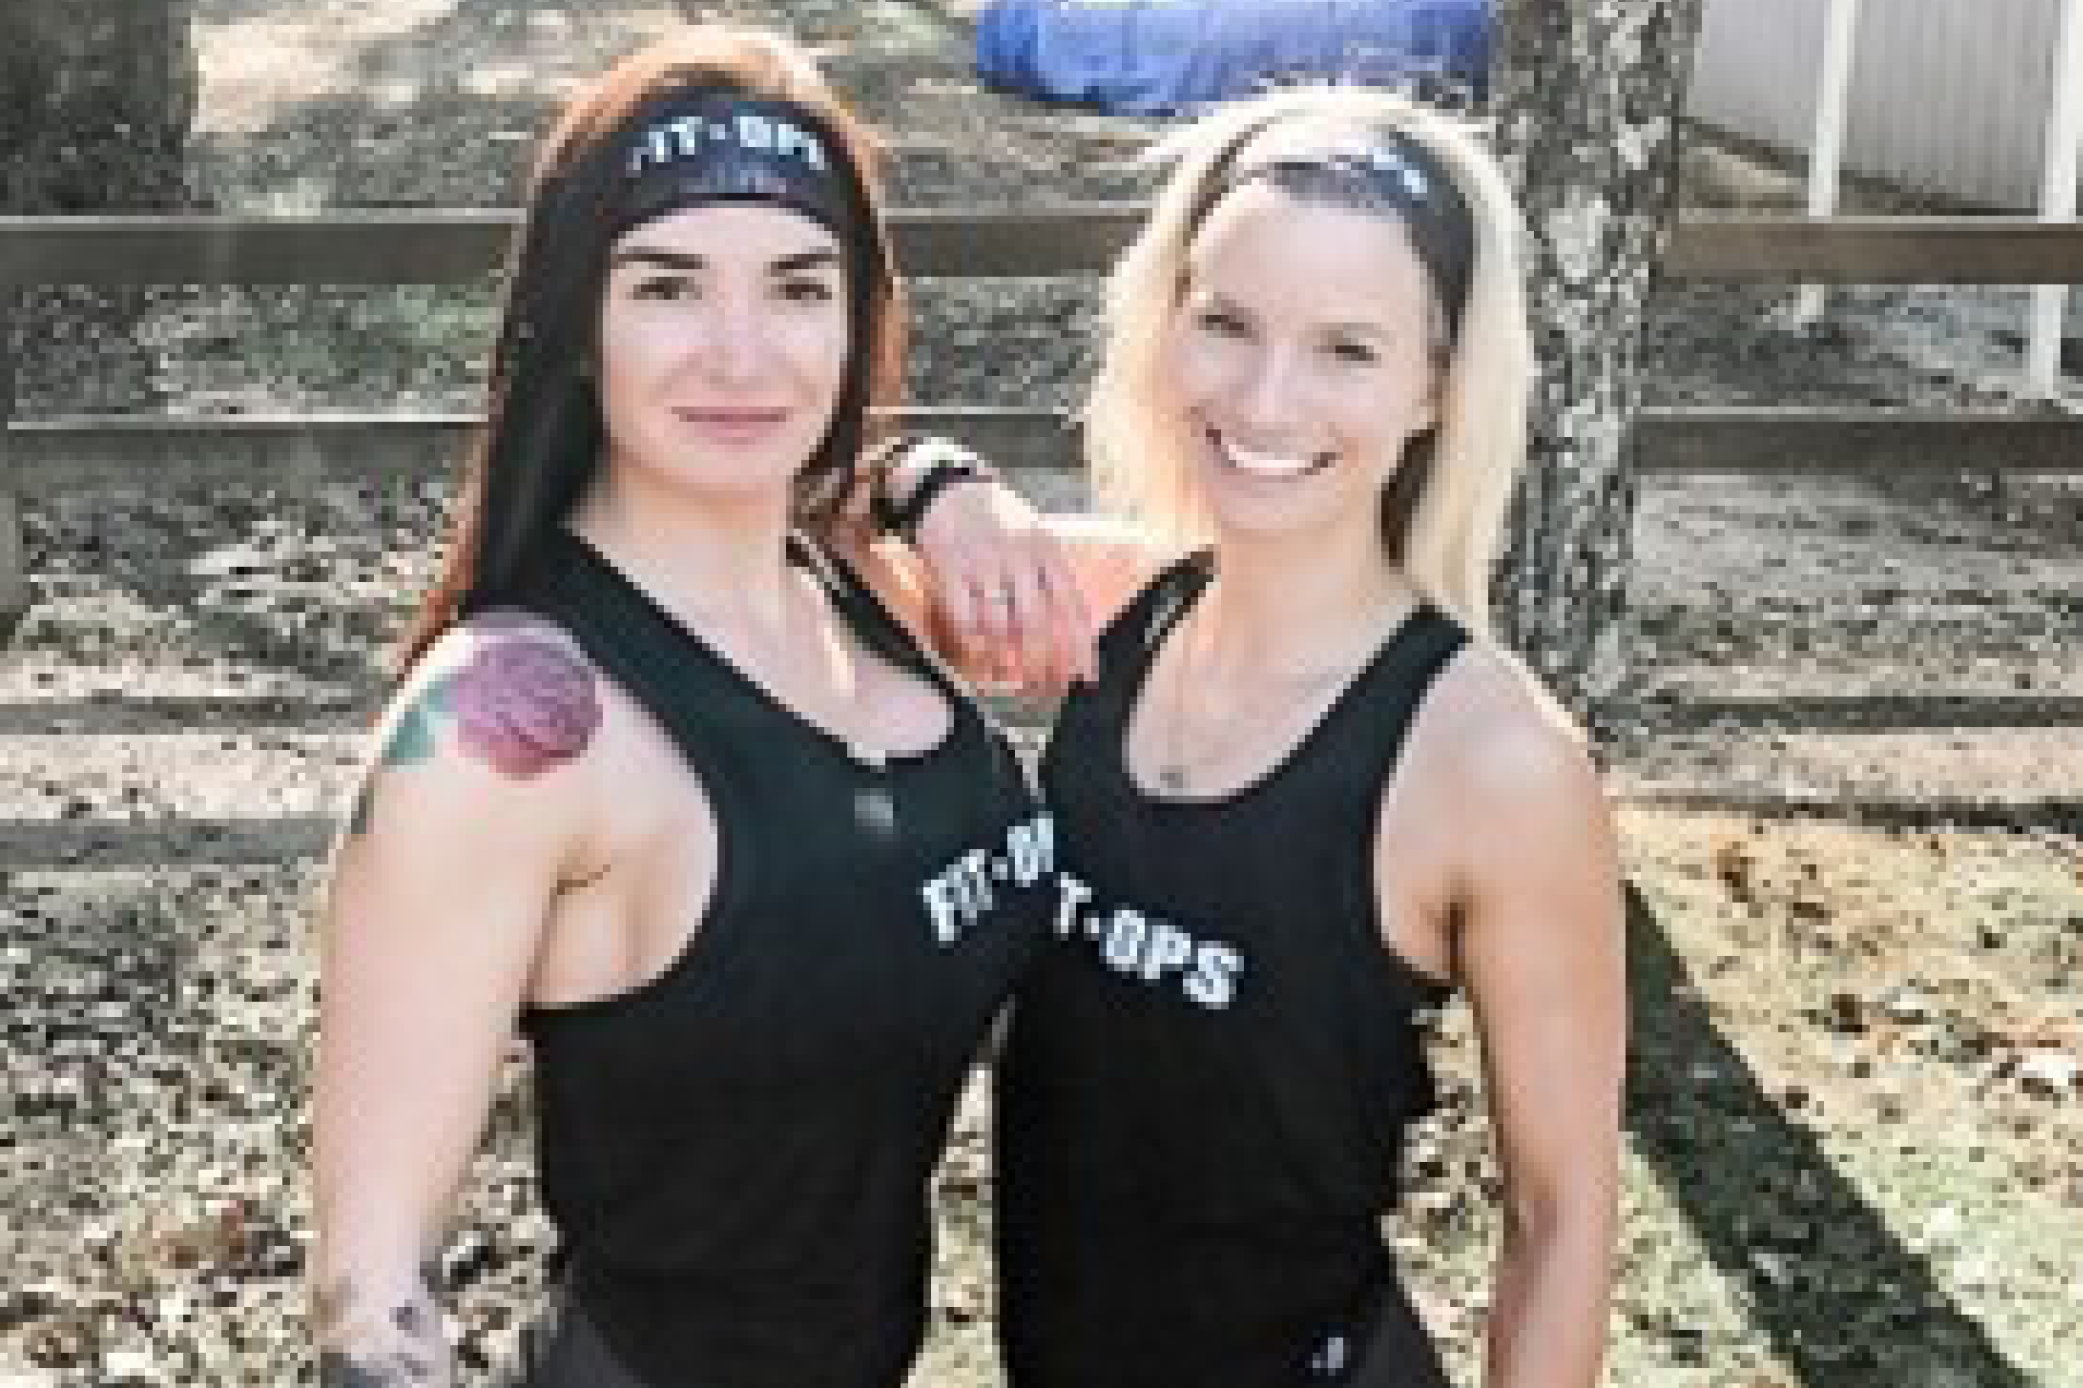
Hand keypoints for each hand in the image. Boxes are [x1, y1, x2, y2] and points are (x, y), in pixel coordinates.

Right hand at [911, 475, 1096, 695]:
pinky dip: (971, 640)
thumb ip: (1053, 581)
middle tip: (1042, 687)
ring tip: (1007, 674)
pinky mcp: (950, 569)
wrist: (949, 490)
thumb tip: (1075, 631)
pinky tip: (976, 649)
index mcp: (1047, 550)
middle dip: (1040, 663)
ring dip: (1003, 657)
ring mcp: (983, 564)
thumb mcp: (1036, 541)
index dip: (1081, 647)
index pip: (1072, 606)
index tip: (1086, 678)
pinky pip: (963, 618)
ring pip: (998, 626)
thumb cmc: (999, 523)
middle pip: (1036, 623)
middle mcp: (1019, 557)